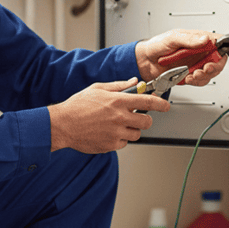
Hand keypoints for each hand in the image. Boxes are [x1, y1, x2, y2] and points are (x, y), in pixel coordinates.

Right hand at [49, 79, 170, 152]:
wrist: (63, 124)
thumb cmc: (78, 106)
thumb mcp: (98, 89)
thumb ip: (119, 86)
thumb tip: (134, 82)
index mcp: (118, 101)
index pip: (148, 102)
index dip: (161, 104)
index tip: (165, 106)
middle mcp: (119, 117)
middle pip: (146, 121)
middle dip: (144, 119)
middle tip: (135, 117)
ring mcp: (116, 133)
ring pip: (136, 134)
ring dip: (131, 130)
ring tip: (116, 125)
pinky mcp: (110, 145)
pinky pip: (124, 143)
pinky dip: (119, 139)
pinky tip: (108, 133)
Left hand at [135, 28, 228, 86]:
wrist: (145, 61)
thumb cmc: (157, 45)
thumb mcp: (172, 38)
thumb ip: (189, 40)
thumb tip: (205, 39)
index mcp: (198, 39)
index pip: (220, 42)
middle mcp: (200, 52)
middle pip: (219, 60)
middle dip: (215, 66)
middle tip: (206, 68)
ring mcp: (196, 64)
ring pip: (211, 73)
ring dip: (204, 76)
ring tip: (192, 75)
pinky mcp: (190, 75)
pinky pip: (200, 81)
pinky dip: (196, 81)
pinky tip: (187, 78)